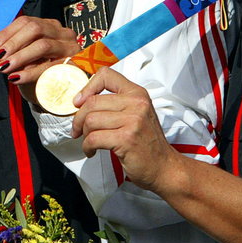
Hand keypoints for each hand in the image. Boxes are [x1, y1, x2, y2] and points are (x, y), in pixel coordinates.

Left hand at [0, 16, 80, 102]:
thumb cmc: (42, 70)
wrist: (61, 91)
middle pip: (35, 29)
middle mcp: (62, 33)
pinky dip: (30, 73)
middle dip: (13, 43)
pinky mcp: (74, 66)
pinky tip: (17, 78)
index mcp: (49, 26)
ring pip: (42, 45)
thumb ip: (15, 49)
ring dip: (20, 56)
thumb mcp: (28, 56)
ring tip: (5, 67)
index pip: (26, 21)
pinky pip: (49, 67)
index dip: (7, 33)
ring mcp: (70, 48)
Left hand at [70, 66, 179, 192]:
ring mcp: (133, 121)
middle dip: (79, 118)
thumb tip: (81, 101)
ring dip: (84, 135)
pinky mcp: (126, 139)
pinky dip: (87, 147)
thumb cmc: (146, 143)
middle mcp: (136, 103)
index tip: (79, 102)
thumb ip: (115, 104)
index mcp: (137, 93)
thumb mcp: (136, 114)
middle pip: (92, 102)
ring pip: (91, 120)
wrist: (164, 167)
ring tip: (88, 142)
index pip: (106, 75)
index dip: (87, 87)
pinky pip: (93, 138)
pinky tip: (91, 151)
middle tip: (77, 130)